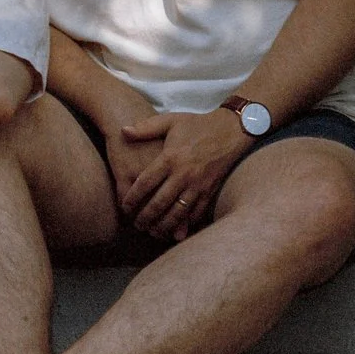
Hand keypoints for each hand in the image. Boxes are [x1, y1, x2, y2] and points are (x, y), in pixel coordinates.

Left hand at [124, 110, 249, 241]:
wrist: (231, 130)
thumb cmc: (198, 125)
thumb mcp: (170, 121)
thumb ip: (145, 127)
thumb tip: (123, 131)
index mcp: (170, 158)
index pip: (145, 183)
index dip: (132, 198)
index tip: (125, 207)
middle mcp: (183, 174)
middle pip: (159, 203)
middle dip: (145, 218)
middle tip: (137, 226)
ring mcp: (198, 185)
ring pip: (177, 213)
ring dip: (163, 226)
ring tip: (153, 232)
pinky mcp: (210, 192)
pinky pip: (195, 213)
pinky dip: (184, 224)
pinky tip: (175, 229)